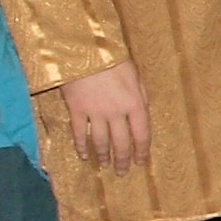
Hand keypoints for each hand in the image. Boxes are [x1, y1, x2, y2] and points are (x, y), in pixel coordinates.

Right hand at [64, 58, 151, 175]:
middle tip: (122, 172)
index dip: (142, 150)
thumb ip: (140, 95)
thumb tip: (143, 112)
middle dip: (123, 159)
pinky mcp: (77, 109)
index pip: (142, 134)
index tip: (141, 161)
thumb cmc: (113, 59)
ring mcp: (96, 112)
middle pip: (122, 142)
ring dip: (104, 156)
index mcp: (135, 103)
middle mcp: (117, 112)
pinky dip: (81, 146)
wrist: (84, 48)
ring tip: (105, 166)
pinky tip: (83, 155)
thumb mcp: (135, 75)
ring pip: (101, 141)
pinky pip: (80, 133)